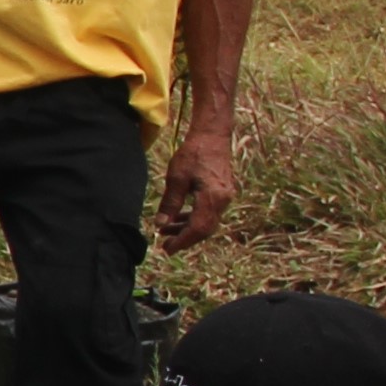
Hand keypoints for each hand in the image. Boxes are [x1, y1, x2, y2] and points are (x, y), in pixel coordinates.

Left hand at [157, 124, 237, 251]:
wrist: (212, 136)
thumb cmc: (194, 153)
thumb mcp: (176, 178)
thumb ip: (170, 203)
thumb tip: (160, 225)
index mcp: (213, 198)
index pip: (198, 228)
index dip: (182, 241)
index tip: (167, 249)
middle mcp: (223, 201)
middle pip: (204, 230)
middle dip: (184, 238)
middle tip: (164, 245)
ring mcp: (225, 198)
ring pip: (206, 222)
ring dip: (186, 229)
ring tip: (165, 231)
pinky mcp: (222, 193)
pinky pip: (208, 213)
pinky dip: (193, 218)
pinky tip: (177, 219)